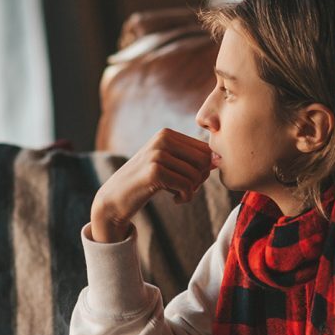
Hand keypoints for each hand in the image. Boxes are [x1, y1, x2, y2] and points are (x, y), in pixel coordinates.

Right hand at [90, 129, 212, 241]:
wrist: (115, 198)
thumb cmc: (145, 182)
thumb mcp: (167, 165)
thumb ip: (190, 159)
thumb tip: (219, 159)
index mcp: (167, 133)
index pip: (205, 149)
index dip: (204, 169)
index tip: (190, 180)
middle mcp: (162, 139)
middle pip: (204, 160)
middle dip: (200, 179)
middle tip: (186, 189)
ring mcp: (157, 154)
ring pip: (197, 174)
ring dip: (192, 191)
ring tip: (179, 195)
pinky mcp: (154, 172)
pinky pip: (187, 186)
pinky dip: (186, 197)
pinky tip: (175, 200)